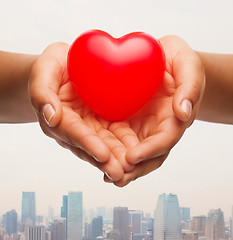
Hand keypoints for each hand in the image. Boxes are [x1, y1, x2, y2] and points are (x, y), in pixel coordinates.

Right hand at [29, 42, 134, 181]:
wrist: (66, 67)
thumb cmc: (54, 67)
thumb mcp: (45, 70)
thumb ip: (42, 92)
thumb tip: (51, 116)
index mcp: (59, 117)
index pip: (74, 132)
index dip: (88, 144)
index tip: (103, 155)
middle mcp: (74, 128)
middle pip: (90, 146)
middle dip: (105, 160)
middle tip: (121, 173)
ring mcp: (89, 127)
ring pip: (104, 146)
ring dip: (117, 159)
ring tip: (131, 170)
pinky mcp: (102, 124)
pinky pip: (114, 136)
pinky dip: (125, 146)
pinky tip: (137, 155)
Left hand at [105, 35, 205, 186]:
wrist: (163, 59)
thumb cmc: (178, 61)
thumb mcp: (188, 66)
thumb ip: (189, 87)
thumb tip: (183, 113)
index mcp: (174, 118)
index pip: (164, 140)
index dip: (150, 150)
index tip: (132, 157)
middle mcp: (158, 128)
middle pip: (149, 155)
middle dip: (133, 168)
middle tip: (114, 176)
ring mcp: (142, 127)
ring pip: (133, 152)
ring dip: (121, 165)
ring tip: (106, 175)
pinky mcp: (127, 122)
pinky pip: (119, 140)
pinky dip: (111, 150)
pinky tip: (98, 157)